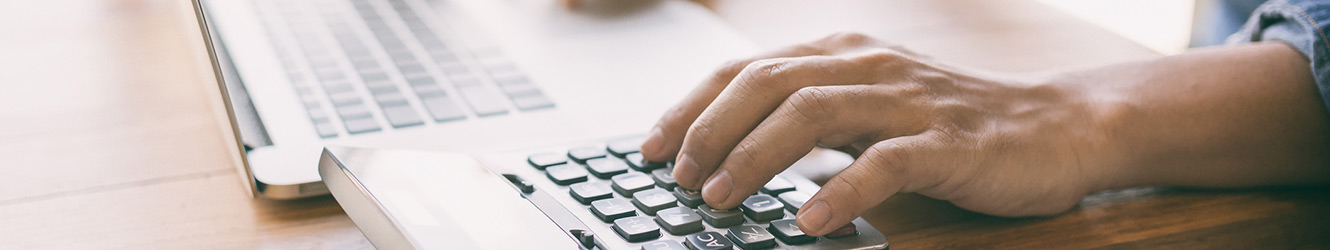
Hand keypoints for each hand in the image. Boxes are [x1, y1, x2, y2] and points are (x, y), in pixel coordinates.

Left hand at [639, 33, 1128, 234]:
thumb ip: (809, 124)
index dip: (692, 107)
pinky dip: (841, 190)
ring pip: (814, 113)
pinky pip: (885, 161)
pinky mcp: (948, 141)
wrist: (1055, 128)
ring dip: (757, 157)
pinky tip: (809, 220)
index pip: (748, 70)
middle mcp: (868, 66)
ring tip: (720, 199)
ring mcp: (909, 100)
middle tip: (678, 178)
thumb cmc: (948, 127)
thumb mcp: (868, 112)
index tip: (650, 148)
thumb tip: (727, 162)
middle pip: (769, 83)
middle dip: (711, 130)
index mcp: (842, 55)